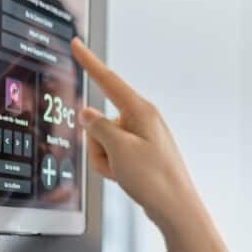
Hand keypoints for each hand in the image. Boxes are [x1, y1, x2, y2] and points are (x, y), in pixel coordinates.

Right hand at [71, 37, 201, 230]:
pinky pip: (113, 154)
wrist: (174, 207)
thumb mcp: (118, 149)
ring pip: (103, 140)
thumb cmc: (154, 179)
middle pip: (99, 120)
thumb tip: (88, 113)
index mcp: (141, 111)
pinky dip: (113, 166)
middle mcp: (143, 120)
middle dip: (97, 143)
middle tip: (115, 162)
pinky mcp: (140, 152)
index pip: (109, 80)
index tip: (77, 43)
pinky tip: (126, 177)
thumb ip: (98, 127)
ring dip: (105, 158)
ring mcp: (142, 137)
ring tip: (124, 172)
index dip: (89, 62)